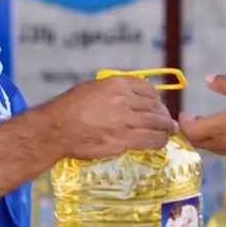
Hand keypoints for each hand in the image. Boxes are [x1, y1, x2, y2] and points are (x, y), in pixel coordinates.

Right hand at [45, 76, 176, 159]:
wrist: (57, 128)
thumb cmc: (69, 108)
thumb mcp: (93, 88)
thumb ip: (114, 91)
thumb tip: (130, 98)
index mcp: (117, 84)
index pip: (149, 89)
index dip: (157, 100)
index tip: (157, 107)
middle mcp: (125, 100)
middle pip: (155, 107)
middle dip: (164, 116)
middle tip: (167, 122)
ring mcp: (126, 120)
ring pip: (157, 123)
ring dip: (165, 129)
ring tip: (168, 132)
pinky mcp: (124, 140)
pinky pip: (150, 139)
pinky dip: (159, 141)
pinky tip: (160, 142)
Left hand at [177, 74, 225, 157]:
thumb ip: (225, 84)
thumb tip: (207, 78)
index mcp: (219, 127)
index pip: (190, 131)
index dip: (183, 122)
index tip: (185, 112)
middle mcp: (222, 142)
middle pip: (196, 141)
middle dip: (190, 130)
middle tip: (193, 117)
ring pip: (209, 147)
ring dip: (203, 136)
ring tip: (207, 122)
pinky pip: (221, 149)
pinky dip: (215, 141)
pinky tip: (225, 130)